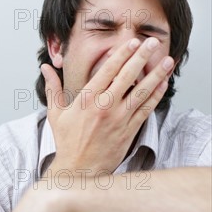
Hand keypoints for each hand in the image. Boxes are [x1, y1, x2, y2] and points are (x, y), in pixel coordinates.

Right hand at [43, 37, 173, 173]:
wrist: (78, 169)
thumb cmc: (67, 142)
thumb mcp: (55, 113)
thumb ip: (53, 88)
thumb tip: (45, 68)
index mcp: (86, 100)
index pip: (107, 71)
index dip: (122, 55)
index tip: (132, 42)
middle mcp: (104, 107)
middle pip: (127, 76)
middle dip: (141, 57)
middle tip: (152, 42)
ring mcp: (119, 118)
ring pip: (141, 91)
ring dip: (156, 74)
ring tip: (166, 60)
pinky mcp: (129, 130)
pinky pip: (146, 109)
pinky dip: (156, 96)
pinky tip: (163, 84)